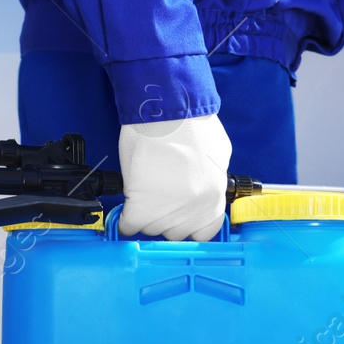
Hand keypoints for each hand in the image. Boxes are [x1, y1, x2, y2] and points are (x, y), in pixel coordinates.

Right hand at [117, 113, 230, 241]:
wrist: (165, 110)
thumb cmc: (191, 124)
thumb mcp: (218, 156)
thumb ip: (212, 181)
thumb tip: (204, 191)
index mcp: (214, 198)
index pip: (204, 232)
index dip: (190, 225)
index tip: (180, 217)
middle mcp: (194, 209)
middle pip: (176, 233)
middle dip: (166, 219)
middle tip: (159, 200)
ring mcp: (167, 210)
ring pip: (152, 229)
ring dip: (146, 216)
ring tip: (144, 195)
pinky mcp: (141, 205)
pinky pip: (130, 225)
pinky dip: (126, 219)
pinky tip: (127, 207)